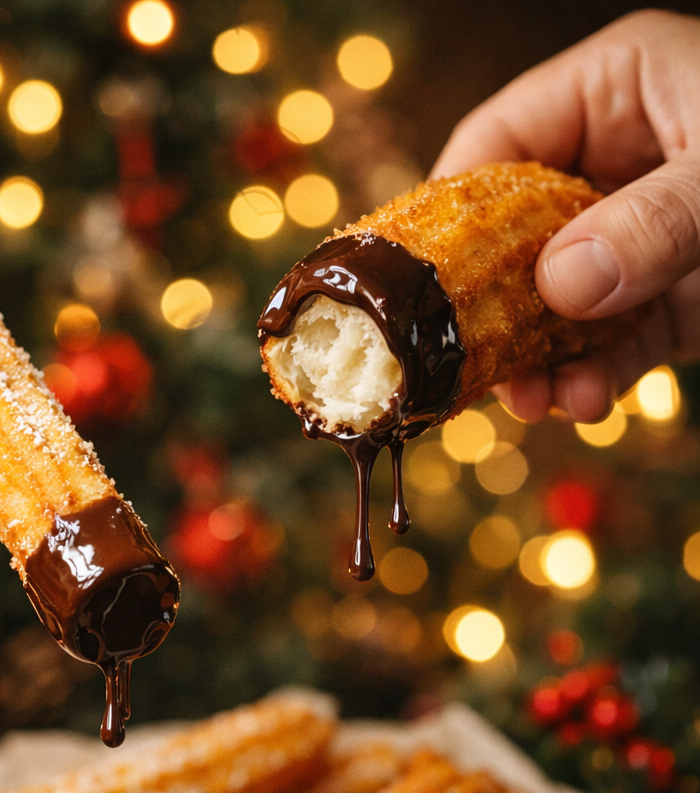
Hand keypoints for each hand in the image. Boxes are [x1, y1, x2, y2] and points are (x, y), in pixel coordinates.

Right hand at [433, 10, 699, 422]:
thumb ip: (657, 220)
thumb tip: (559, 287)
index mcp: (617, 91)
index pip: (496, 144)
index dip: (449, 213)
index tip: (416, 282)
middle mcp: (616, 163)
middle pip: (513, 237)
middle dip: (493, 309)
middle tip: (467, 367)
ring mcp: (640, 236)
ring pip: (557, 302)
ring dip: (542, 358)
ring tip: (538, 404)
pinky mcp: (671, 297)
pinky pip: (614, 338)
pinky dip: (598, 375)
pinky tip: (587, 404)